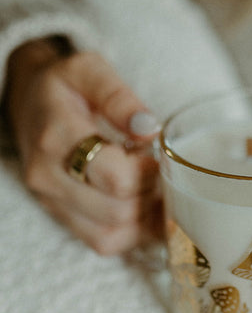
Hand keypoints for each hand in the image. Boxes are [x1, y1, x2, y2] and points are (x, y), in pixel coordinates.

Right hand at [5, 39, 161, 254]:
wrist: (27, 100)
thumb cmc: (63, 85)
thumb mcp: (88, 70)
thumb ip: (119, 97)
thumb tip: (149, 130)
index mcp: (57, 137)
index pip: (117, 178)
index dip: (151, 174)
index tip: (162, 158)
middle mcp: (47, 176)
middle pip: (117, 212)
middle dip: (151, 197)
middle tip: (162, 175)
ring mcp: (50, 200)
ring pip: (110, 236)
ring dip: (144, 222)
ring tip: (155, 192)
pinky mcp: (58, 215)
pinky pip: (101, 242)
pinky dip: (131, 233)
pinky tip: (143, 209)